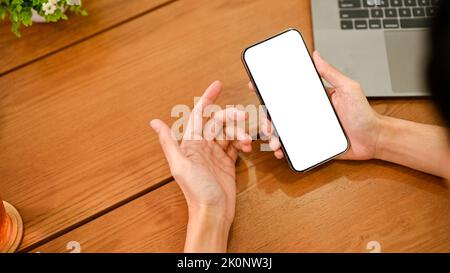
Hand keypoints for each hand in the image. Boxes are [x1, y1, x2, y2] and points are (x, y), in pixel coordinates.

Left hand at [150, 81, 251, 251]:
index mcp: (191, 143)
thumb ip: (168, 142)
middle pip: (219, 122)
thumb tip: (154, 122)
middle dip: (231, 117)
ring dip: (239, 131)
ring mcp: (216, 155)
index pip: (198, 115)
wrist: (213, 212)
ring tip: (246, 139)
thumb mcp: (180, 165)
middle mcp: (203, 146)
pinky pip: (235, 146)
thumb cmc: (196, 191)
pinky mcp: (227, 163)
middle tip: (243, 117)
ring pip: (229, 133)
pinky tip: (246, 146)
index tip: (217, 85)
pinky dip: (242, 143)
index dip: (207, 98)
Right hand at [249, 51, 381, 160]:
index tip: (255, 85)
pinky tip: (280, 151)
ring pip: (283, 132)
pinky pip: (293, 147)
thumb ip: (331, 73)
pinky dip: (284, 149)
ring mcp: (307, 129)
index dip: (270, 89)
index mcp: (312, 98)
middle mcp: (307, 113)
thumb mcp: (348, 89)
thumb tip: (316, 55)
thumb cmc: (363, 114)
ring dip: (273, 136)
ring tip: (274, 141)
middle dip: (266, 118)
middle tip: (265, 123)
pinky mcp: (311, 145)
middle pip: (279, 114)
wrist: (373, 140)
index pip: (287, 92)